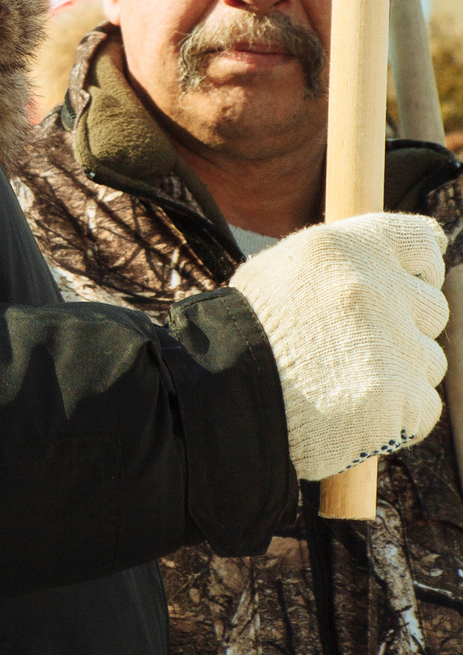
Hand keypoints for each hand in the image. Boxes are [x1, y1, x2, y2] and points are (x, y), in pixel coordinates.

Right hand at [229, 212, 448, 480]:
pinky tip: (353, 412)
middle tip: (354, 346)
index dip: (422, 264)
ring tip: (343, 382)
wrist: (222, 393)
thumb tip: (405, 251)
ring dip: (400, 372)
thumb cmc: (247, 334)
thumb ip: (339, 264)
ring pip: (428, 359)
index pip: (420, 240)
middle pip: (432, 306)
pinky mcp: (403, 396)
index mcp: (341, 248)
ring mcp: (393, 343)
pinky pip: (423, 404)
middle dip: (405, 326)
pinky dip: (396, 413)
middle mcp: (373, 286)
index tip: (415, 279)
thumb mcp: (279, 272)